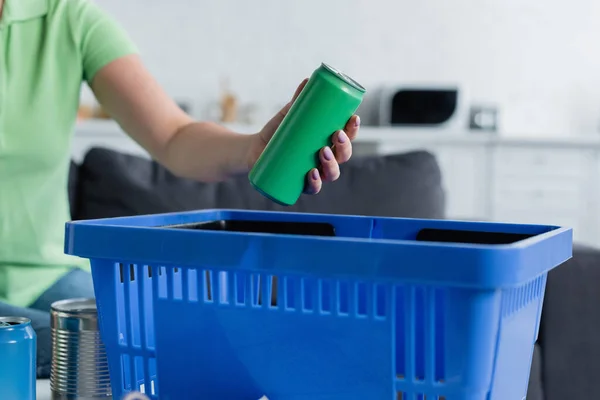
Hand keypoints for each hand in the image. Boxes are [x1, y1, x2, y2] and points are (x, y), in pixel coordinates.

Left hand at [248, 79, 360, 194]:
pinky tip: (313, 174)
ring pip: (332, 173)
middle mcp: (326, 161)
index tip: (353, 118)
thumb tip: (307, 80)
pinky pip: (312, 188)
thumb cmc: (278, 132)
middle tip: (336, 135)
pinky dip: (315, 183)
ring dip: (332, 164)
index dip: (354, 130)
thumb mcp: (288, 116)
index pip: (347, 138)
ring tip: (323, 152)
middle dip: (344, 147)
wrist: (255, 150)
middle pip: (343, 157)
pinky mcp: (299, 184)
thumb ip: (298, 101)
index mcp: (329, 144)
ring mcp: (315, 173)